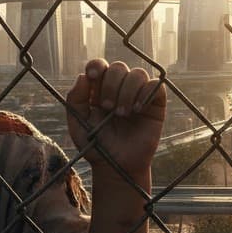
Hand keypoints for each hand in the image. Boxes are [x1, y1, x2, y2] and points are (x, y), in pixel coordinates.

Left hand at [65, 58, 165, 177]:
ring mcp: (138, 94)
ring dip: (128, 91)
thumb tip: (83, 76)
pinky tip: (138, 110)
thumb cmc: (96, 146)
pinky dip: (146, 93)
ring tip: (122, 114)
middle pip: (119, 67)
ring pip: (138, 73)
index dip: (97, 65)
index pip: (100, 65)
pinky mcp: (155, 104)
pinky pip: (156, 85)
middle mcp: (120, 88)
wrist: (117, 166)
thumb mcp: (77, 123)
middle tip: (108, 108)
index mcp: (100, 89)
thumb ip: (75, 99)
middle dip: (111, 85)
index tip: (93, 77)